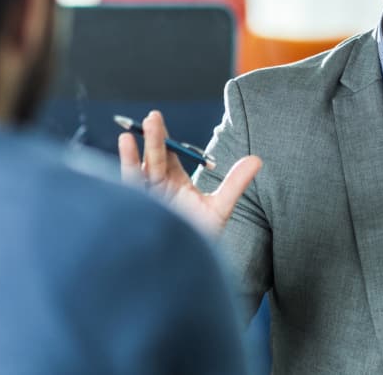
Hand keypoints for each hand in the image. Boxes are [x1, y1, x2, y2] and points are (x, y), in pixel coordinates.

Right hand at [117, 110, 261, 234]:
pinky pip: (130, 187)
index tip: (157, 118)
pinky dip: (127, 166)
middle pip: (155, 158)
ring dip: (139, 150)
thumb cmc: (200, 238)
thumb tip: (258, 159)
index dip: (163, 138)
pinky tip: (125, 146)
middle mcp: (158, 188)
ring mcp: (147, 200)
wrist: (185, 267)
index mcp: (174, 183)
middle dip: (154, 138)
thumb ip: (235, 183)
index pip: (167, 155)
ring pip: (141, 170)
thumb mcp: (220, 207)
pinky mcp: (139, 211)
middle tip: (153, 116)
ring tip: (137, 129)